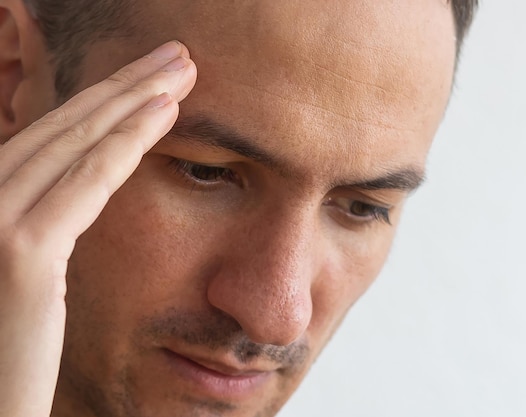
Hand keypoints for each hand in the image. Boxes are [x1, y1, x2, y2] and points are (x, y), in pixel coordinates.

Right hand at [0, 40, 196, 416]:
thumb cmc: (10, 350)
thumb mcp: (22, 275)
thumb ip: (44, 226)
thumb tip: (79, 189)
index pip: (45, 137)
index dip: (99, 100)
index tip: (149, 79)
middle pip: (61, 127)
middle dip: (122, 85)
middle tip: (175, 56)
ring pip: (73, 143)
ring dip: (133, 99)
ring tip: (181, 70)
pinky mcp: (21, 256)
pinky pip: (84, 186)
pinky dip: (124, 145)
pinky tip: (163, 114)